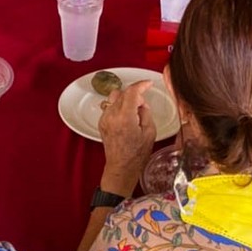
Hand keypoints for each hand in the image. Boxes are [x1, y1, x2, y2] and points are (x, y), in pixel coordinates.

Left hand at [99, 81, 156, 196]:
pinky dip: (119, 107)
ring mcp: (105, 118)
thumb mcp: (150, 132)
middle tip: (143, 105)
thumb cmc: (137, 154)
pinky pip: (110, 107)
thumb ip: (146, 112)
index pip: (132, 92)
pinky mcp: (102, 122)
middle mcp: (112, 115)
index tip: (148, 83)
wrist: (121, 167)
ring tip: (134, 112)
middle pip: (123, 93)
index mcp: (125, 117)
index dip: (141, 85)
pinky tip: (127, 118)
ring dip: (126, 99)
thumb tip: (142, 104)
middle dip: (135, 94)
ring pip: (115, 98)